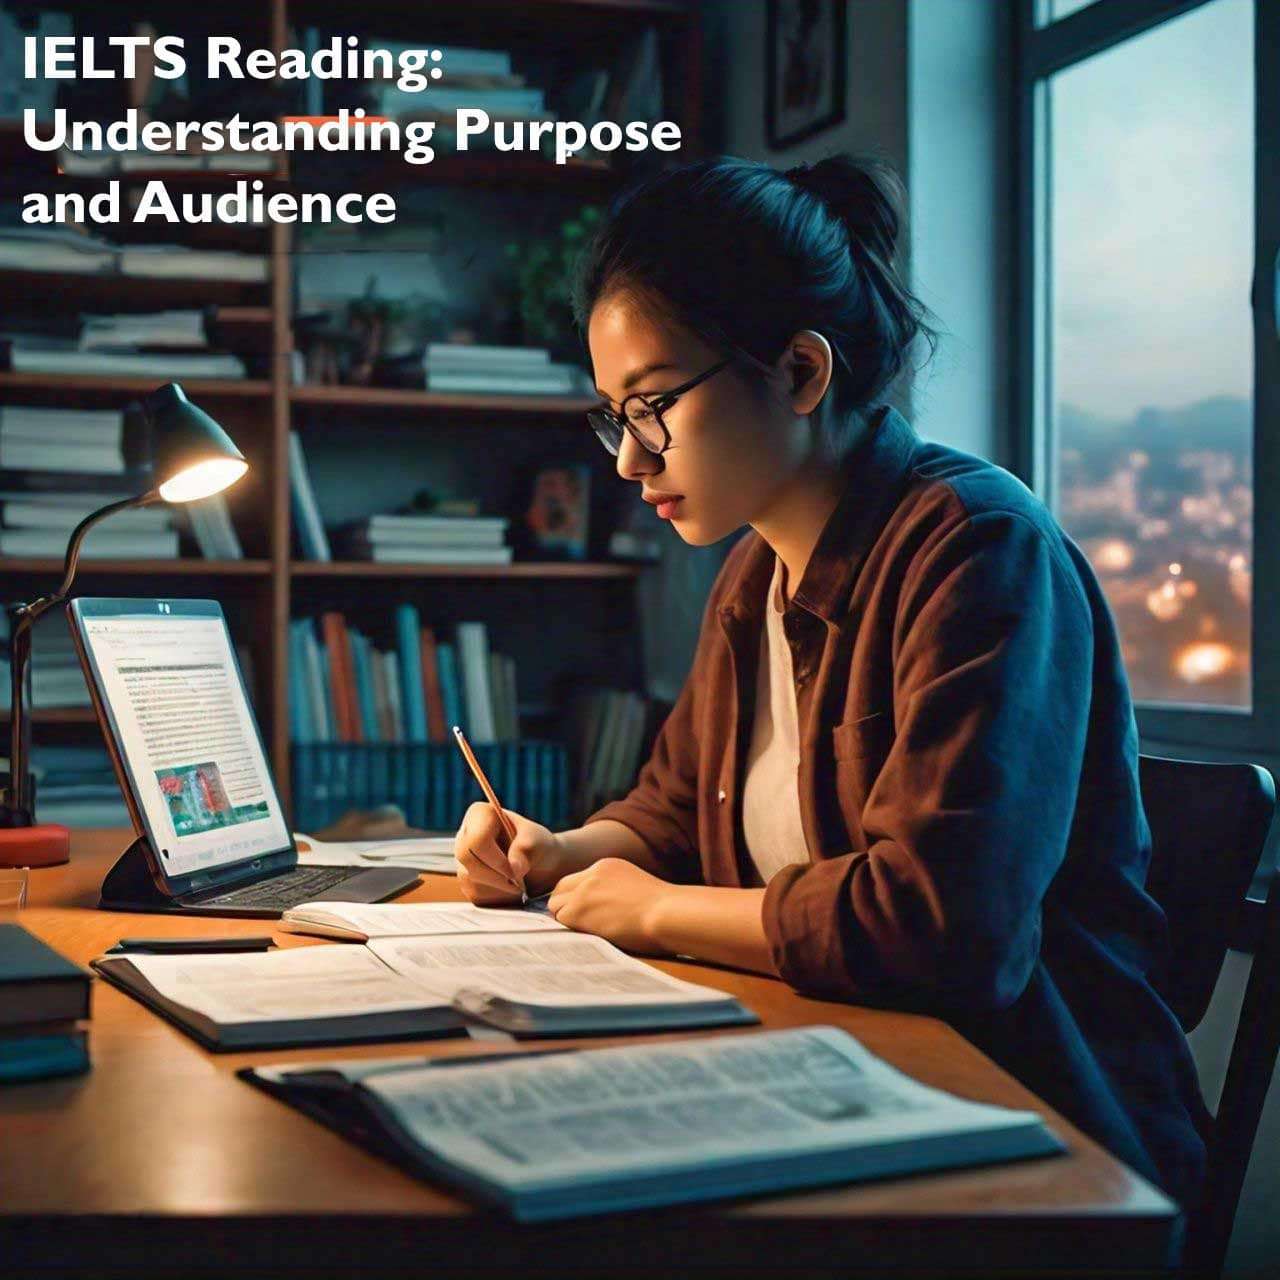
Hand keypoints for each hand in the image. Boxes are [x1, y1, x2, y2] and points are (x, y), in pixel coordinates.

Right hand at [453, 803, 567, 905]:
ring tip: (519, 883)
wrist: (539, 865)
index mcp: (480, 814)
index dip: (496, 859)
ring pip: (470, 879)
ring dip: (499, 887)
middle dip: (496, 876)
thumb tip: (513, 869)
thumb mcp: (537, 841)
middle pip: (467, 859)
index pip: (475, 839)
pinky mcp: (466, 880)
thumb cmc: (537, 845)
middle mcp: (465, 834)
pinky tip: (510, 889)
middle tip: (519, 883)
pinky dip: (497, 896)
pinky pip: (475, 893)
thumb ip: (525, 850)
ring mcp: (462, 859)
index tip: (516, 869)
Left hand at [545, 858, 672, 952]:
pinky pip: (562, 920)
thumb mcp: (635, 888)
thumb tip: (604, 910)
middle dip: (564, 907)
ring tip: (587, 932)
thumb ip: (614, 891)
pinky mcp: (579, 910)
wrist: (666, 912)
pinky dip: (570, 930)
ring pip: (557, 906)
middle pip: (559, 890)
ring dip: (567, 920)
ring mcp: (584, 891)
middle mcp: (592, 875)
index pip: (575, 881)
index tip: (581, 912)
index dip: (574, 898)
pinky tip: (588, 936)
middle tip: (577, 925)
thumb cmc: (662, 910)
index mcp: (606, 866)